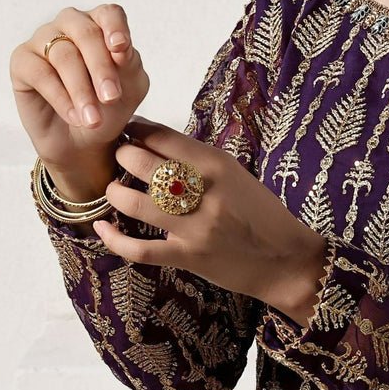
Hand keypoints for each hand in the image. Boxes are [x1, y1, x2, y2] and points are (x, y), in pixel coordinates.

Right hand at [10, 3, 149, 177]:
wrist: (83, 139)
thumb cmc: (109, 107)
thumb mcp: (131, 87)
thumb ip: (129, 64)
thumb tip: (120, 49)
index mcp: (101, 24)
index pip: (109, 14)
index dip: (116, 28)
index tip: (121, 50)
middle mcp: (71, 24)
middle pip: (87, 34)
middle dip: (102, 69)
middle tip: (111, 99)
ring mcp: (43, 39)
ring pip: (63, 55)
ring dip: (81, 90)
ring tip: (93, 119)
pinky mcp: (22, 60)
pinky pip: (40, 73)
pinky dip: (60, 98)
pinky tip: (74, 116)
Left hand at [93, 116, 329, 324]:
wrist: (285, 259)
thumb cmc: (260, 213)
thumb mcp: (237, 175)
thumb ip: (199, 161)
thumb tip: (155, 144)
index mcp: (218, 166)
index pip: (165, 138)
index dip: (138, 131)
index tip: (127, 130)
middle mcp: (205, 193)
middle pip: (144, 166)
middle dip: (122, 157)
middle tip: (118, 157)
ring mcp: (195, 227)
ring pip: (136, 204)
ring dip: (115, 193)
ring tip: (113, 189)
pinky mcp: (188, 257)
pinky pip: (140, 249)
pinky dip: (115, 239)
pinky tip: (103, 228)